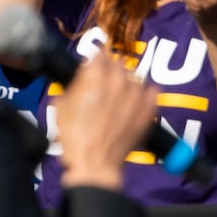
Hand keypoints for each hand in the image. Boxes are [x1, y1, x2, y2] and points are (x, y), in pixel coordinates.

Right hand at [54, 55, 158, 190]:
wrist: (94, 163)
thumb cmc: (75, 137)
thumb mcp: (63, 104)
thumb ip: (74, 84)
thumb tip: (81, 78)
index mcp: (95, 75)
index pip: (99, 53)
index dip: (94, 58)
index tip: (92, 63)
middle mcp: (118, 81)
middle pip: (118, 63)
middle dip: (109, 69)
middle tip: (102, 81)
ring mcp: (135, 95)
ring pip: (134, 77)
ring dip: (126, 82)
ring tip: (119, 93)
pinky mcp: (147, 111)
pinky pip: (153, 92)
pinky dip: (146, 93)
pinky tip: (138, 98)